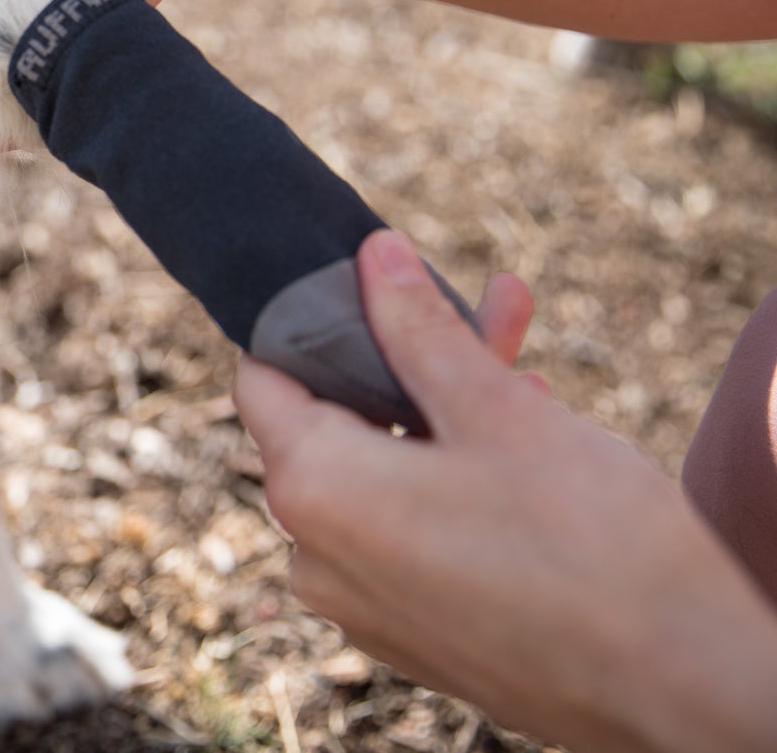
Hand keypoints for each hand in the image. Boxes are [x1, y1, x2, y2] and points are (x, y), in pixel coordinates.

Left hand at [234, 230, 776, 751]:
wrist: (680, 687)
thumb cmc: (590, 544)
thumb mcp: (497, 410)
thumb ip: (419, 328)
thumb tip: (374, 258)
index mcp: (313, 490)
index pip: (263, 379)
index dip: (315, 325)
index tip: (375, 287)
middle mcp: (315, 556)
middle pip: (337, 425)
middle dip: (410, 361)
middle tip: (493, 309)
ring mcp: (362, 605)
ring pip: (384, 477)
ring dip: (446, 417)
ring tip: (528, 373)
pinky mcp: (414, 635)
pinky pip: (409, 534)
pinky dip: (450, 485)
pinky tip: (526, 445)